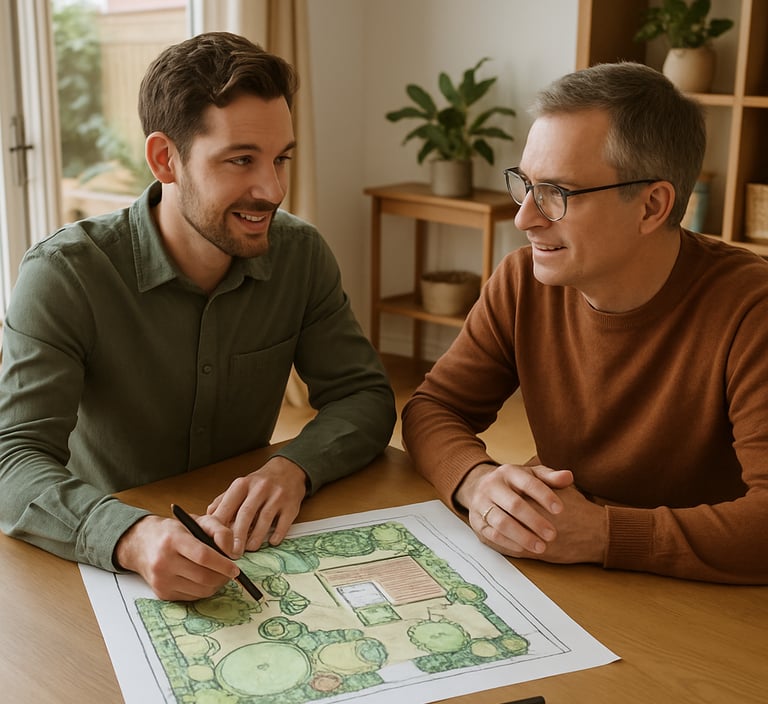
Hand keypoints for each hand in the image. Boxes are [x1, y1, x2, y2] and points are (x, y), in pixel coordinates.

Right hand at [114, 513, 239, 600]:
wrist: (142, 543)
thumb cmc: (174, 531)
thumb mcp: (198, 521)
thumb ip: (219, 531)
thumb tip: (233, 552)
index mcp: (173, 539)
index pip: (203, 556)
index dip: (223, 564)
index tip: (236, 569)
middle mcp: (163, 561)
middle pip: (203, 577)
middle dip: (223, 577)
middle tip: (230, 571)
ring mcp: (161, 580)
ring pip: (200, 591)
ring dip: (216, 585)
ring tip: (219, 574)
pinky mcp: (162, 593)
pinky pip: (192, 597)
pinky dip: (203, 590)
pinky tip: (204, 579)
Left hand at [206, 455, 307, 555]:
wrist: (289, 470)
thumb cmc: (262, 482)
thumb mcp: (241, 485)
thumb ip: (224, 500)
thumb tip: (208, 517)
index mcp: (244, 484)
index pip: (229, 505)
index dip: (221, 525)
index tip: (217, 541)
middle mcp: (260, 488)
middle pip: (246, 513)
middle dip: (238, 536)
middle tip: (233, 552)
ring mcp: (277, 496)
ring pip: (265, 519)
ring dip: (256, 537)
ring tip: (249, 548)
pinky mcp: (291, 505)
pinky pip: (283, 523)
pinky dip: (277, 535)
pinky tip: (271, 542)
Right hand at [456, 462, 606, 562]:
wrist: (478, 486)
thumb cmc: (512, 483)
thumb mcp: (530, 475)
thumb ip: (550, 477)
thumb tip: (568, 476)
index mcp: (508, 472)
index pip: (528, 483)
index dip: (545, 496)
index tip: (560, 510)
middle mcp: (491, 486)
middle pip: (514, 505)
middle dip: (534, 521)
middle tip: (552, 535)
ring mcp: (481, 503)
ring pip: (501, 522)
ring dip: (522, 536)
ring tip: (540, 547)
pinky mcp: (476, 520)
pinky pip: (491, 534)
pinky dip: (508, 543)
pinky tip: (523, 549)